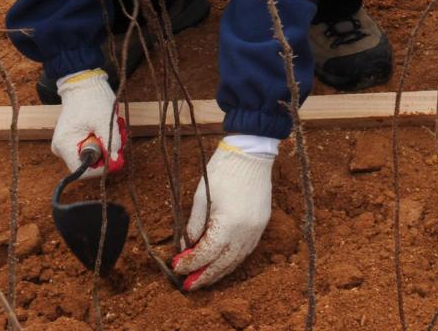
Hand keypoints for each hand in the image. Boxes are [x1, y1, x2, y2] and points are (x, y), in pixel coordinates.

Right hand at [49, 69, 124, 174]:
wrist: (82, 82)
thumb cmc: (93, 99)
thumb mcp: (105, 122)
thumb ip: (110, 143)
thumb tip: (114, 162)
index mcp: (65, 145)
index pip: (81, 171)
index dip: (100, 168)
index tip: (115, 157)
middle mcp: (61, 148)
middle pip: (86, 163)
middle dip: (104, 154)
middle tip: (118, 139)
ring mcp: (65, 143)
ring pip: (88, 154)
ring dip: (103, 145)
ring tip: (113, 129)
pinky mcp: (70, 137)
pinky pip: (86, 146)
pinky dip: (98, 140)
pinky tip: (105, 128)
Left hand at [173, 139, 276, 289]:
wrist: (252, 154)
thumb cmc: (223, 171)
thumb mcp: (201, 198)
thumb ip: (193, 227)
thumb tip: (184, 248)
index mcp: (228, 225)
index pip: (206, 254)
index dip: (189, 262)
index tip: (176, 267)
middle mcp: (245, 233)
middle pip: (222, 264)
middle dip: (203, 276)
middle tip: (187, 285)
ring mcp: (256, 230)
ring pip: (235, 261)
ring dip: (218, 272)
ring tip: (202, 279)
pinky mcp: (261, 226)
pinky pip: (245, 251)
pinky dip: (232, 261)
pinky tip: (221, 264)